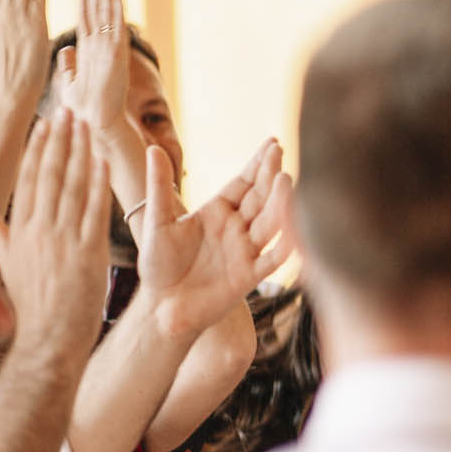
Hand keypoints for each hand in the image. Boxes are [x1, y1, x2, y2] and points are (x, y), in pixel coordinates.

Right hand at [0, 112, 108, 369]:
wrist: (51, 336)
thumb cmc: (33, 302)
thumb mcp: (8, 264)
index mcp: (21, 230)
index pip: (30, 181)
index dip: (38, 150)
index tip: (45, 125)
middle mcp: (40, 230)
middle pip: (50, 175)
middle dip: (59, 140)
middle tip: (67, 111)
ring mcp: (64, 240)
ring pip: (73, 186)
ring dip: (80, 152)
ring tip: (85, 125)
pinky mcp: (88, 252)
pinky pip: (94, 210)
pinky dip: (99, 183)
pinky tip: (102, 160)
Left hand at [61, 0, 128, 137]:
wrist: (94, 121)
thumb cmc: (83, 105)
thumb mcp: (69, 79)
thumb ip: (68, 62)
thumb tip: (65, 49)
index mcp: (88, 49)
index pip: (86, 16)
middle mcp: (101, 46)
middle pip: (97, 11)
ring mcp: (110, 51)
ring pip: (107, 17)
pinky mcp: (115, 59)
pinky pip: (117, 32)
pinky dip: (118, 16)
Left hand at [135, 137, 292, 342]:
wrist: (162, 307)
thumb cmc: (158, 265)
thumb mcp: (156, 222)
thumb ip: (159, 187)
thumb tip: (153, 149)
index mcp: (217, 212)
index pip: (243, 183)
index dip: (258, 164)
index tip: (273, 144)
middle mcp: (237, 228)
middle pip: (260, 198)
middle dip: (270, 176)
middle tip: (280, 154)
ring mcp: (246, 251)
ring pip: (269, 223)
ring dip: (279, 204)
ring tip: (285, 181)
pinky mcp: (249, 276)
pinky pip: (272, 260)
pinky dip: (286, 247)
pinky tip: (296, 231)